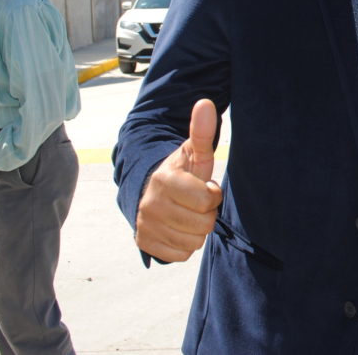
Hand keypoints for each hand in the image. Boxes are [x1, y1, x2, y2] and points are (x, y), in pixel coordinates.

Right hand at [135, 99, 222, 260]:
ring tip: (187, 213)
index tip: (204, 188)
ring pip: (193, 242)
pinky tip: (178, 228)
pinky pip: (180, 255)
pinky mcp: (145, 244)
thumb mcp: (194, 153)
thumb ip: (202, 132)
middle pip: (203, 225)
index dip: (212, 195)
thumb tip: (205, 103)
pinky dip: (184, 245)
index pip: (207, 200)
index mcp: (164, 180)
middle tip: (195, 203)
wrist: (151, 191)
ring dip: (196, 230)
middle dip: (205, 214)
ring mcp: (145, 226)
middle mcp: (150, 205)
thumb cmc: (182, 173)